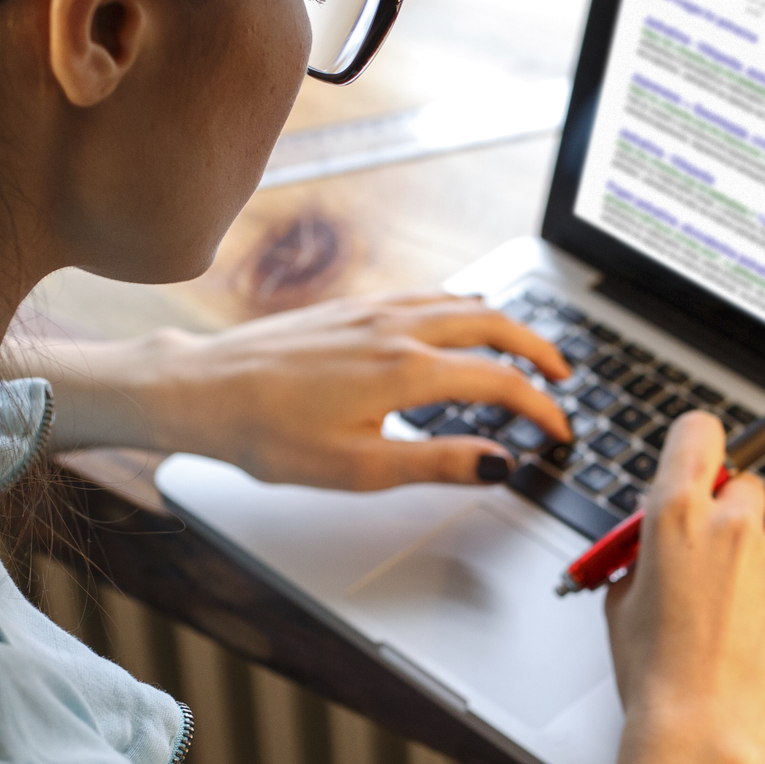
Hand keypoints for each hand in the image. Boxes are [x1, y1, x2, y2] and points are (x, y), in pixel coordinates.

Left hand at [5, 291, 574, 487]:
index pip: (500, 381)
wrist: (203, 390)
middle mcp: (397, 328)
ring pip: (461, 303)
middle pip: (494, 324)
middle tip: (562, 378)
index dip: (541, 408)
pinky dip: (462, 309)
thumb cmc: (268, 434)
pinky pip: (427, 296)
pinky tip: (456, 323)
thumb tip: (499, 462)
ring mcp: (373, 310)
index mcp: (406, 370)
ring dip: (503, 324)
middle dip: (538, 350)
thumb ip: (437, 464)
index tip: (558, 431)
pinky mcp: (351, 307)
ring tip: (522, 349)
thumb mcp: (359, 468)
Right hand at [604, 411, 764, 763]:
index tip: (704, 461)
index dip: (701, 444)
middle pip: (744, 481)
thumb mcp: (622, 601)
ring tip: (754, 584)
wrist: (700, 731)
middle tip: (720, 555)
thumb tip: (656, 530)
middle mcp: (730, 523)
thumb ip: (644, 551)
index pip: (698, 431)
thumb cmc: (655, 677)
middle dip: (732, 511)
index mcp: (673, 515)